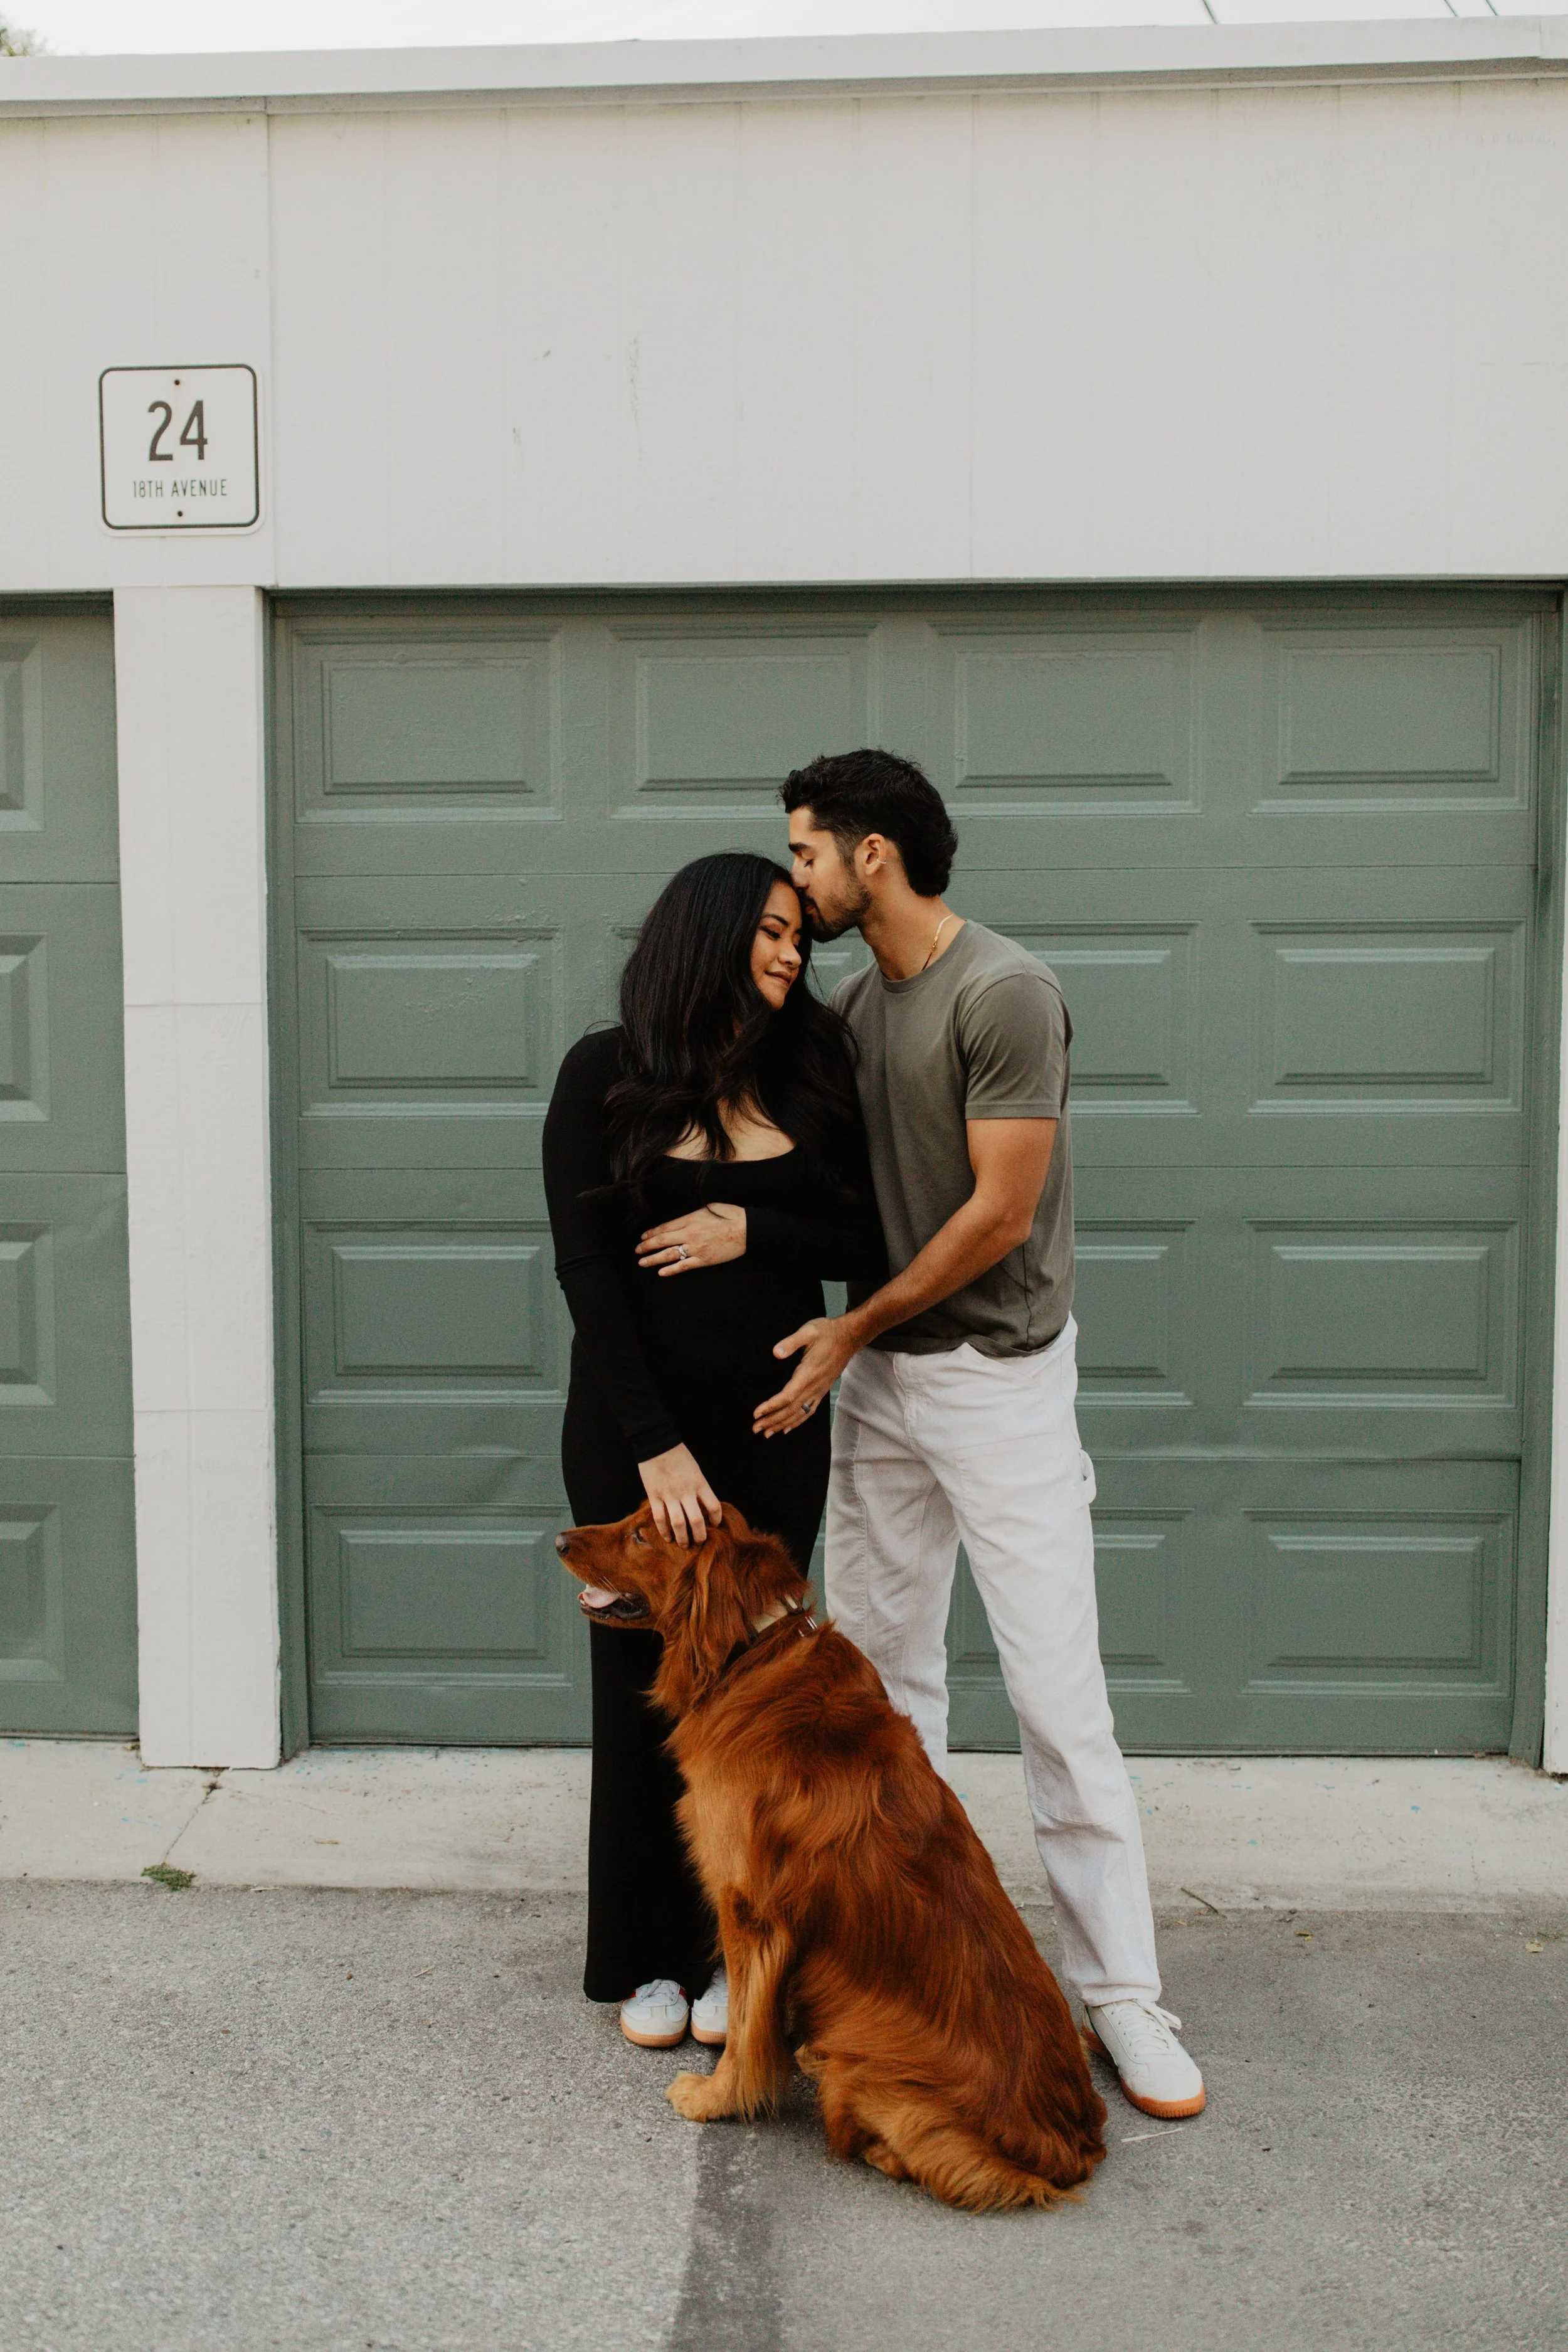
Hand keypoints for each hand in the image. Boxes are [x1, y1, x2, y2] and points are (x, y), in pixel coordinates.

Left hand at [635, 1203, 746, 1275]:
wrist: (746, 1229)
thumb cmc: (729, 1215)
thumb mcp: (707, 1207)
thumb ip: (691, 1215)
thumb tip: (680, 1220)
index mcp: (689, 1220)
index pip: (664, 1227)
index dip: (651, 1233)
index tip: (642, 1236)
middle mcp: (689, 1234)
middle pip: (662, 1241)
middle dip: (647, 1246)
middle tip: (637, 1250)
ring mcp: (695, 1248)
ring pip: (669, 1255)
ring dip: (653, 1259)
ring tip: (642, 1262)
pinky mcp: (703, 1260)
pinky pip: (684, 1266)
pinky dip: (671, 1270)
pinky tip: (661, 1273)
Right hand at [637, 1443, 721, 1545]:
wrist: (656, 1443)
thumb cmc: (678, 1456)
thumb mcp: (696, 1470)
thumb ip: (700, 1488)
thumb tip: (704, 1507)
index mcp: (700, 1483)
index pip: (714, 1506)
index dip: (717, 1520)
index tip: (715, 1526)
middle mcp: (686, 1491)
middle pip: (697, 1520)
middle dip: (700, 1536)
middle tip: (699, 1542)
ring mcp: (669, 1494)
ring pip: (678, 1523)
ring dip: (682, 1538)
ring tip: (684, 1545)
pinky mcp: (654, 1495)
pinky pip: (660, 1518)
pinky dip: (664, 1531)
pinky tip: (668, 1537)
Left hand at [752, 1315, 860, 1437]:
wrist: (849, 1337)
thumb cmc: (827, 1333)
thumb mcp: (808, 1331)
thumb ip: (791, 1342)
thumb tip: (775, 1352)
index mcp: (808, 1373)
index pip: (787, 1396)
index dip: (770, 1406)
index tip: (756, 1413)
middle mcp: (814, 1386)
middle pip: (791, 1409)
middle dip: (772, 1420)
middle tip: (755, 1429)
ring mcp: (819, 1390)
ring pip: (799, 1413)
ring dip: (782, 1425)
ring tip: (767, 1433)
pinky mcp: (822, 1391)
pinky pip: (809, 1411)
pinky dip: (797, 1422)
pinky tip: (788, 1428)